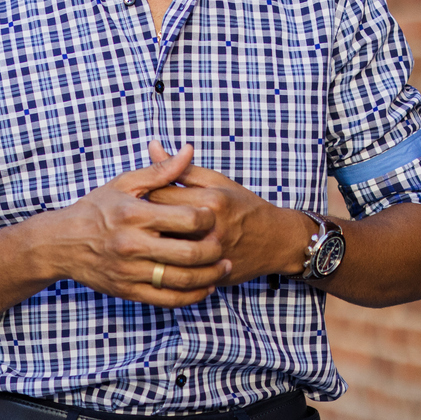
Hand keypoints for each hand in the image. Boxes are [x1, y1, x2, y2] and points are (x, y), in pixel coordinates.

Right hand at [42, 143, 229, 305]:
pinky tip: (206, 287)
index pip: (188, 219)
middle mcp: (132, 244)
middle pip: (190, 252)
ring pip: (182, 279)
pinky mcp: (127, 291)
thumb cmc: (95, 209)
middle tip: (223, 243)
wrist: (60, 243)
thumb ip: (160, 170)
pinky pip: (168, 299)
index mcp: (135, 214)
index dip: (208, 218)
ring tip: (223, 267)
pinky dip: (192, 296)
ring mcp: (130, 271)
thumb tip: (188, 151)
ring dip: (210, 276)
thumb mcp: (124, 184)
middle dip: (215, 249)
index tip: (212, 216)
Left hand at [145, 140, 313, 284]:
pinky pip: (176, 269)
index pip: (158, 194)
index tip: (145, 198)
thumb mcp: (217, 182)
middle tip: (143, 218)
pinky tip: (164, 255)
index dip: (146, 195)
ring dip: (153, 243)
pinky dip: (166, 262)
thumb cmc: (243, 206)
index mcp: (210, 200)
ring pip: (163, 249)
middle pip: (157, 223)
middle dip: (145, 220)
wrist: (277, 242)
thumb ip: (181, 168)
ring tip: (152, 236)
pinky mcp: (211, 274)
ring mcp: (211, 255)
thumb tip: (152, 146)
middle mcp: (210, 228)